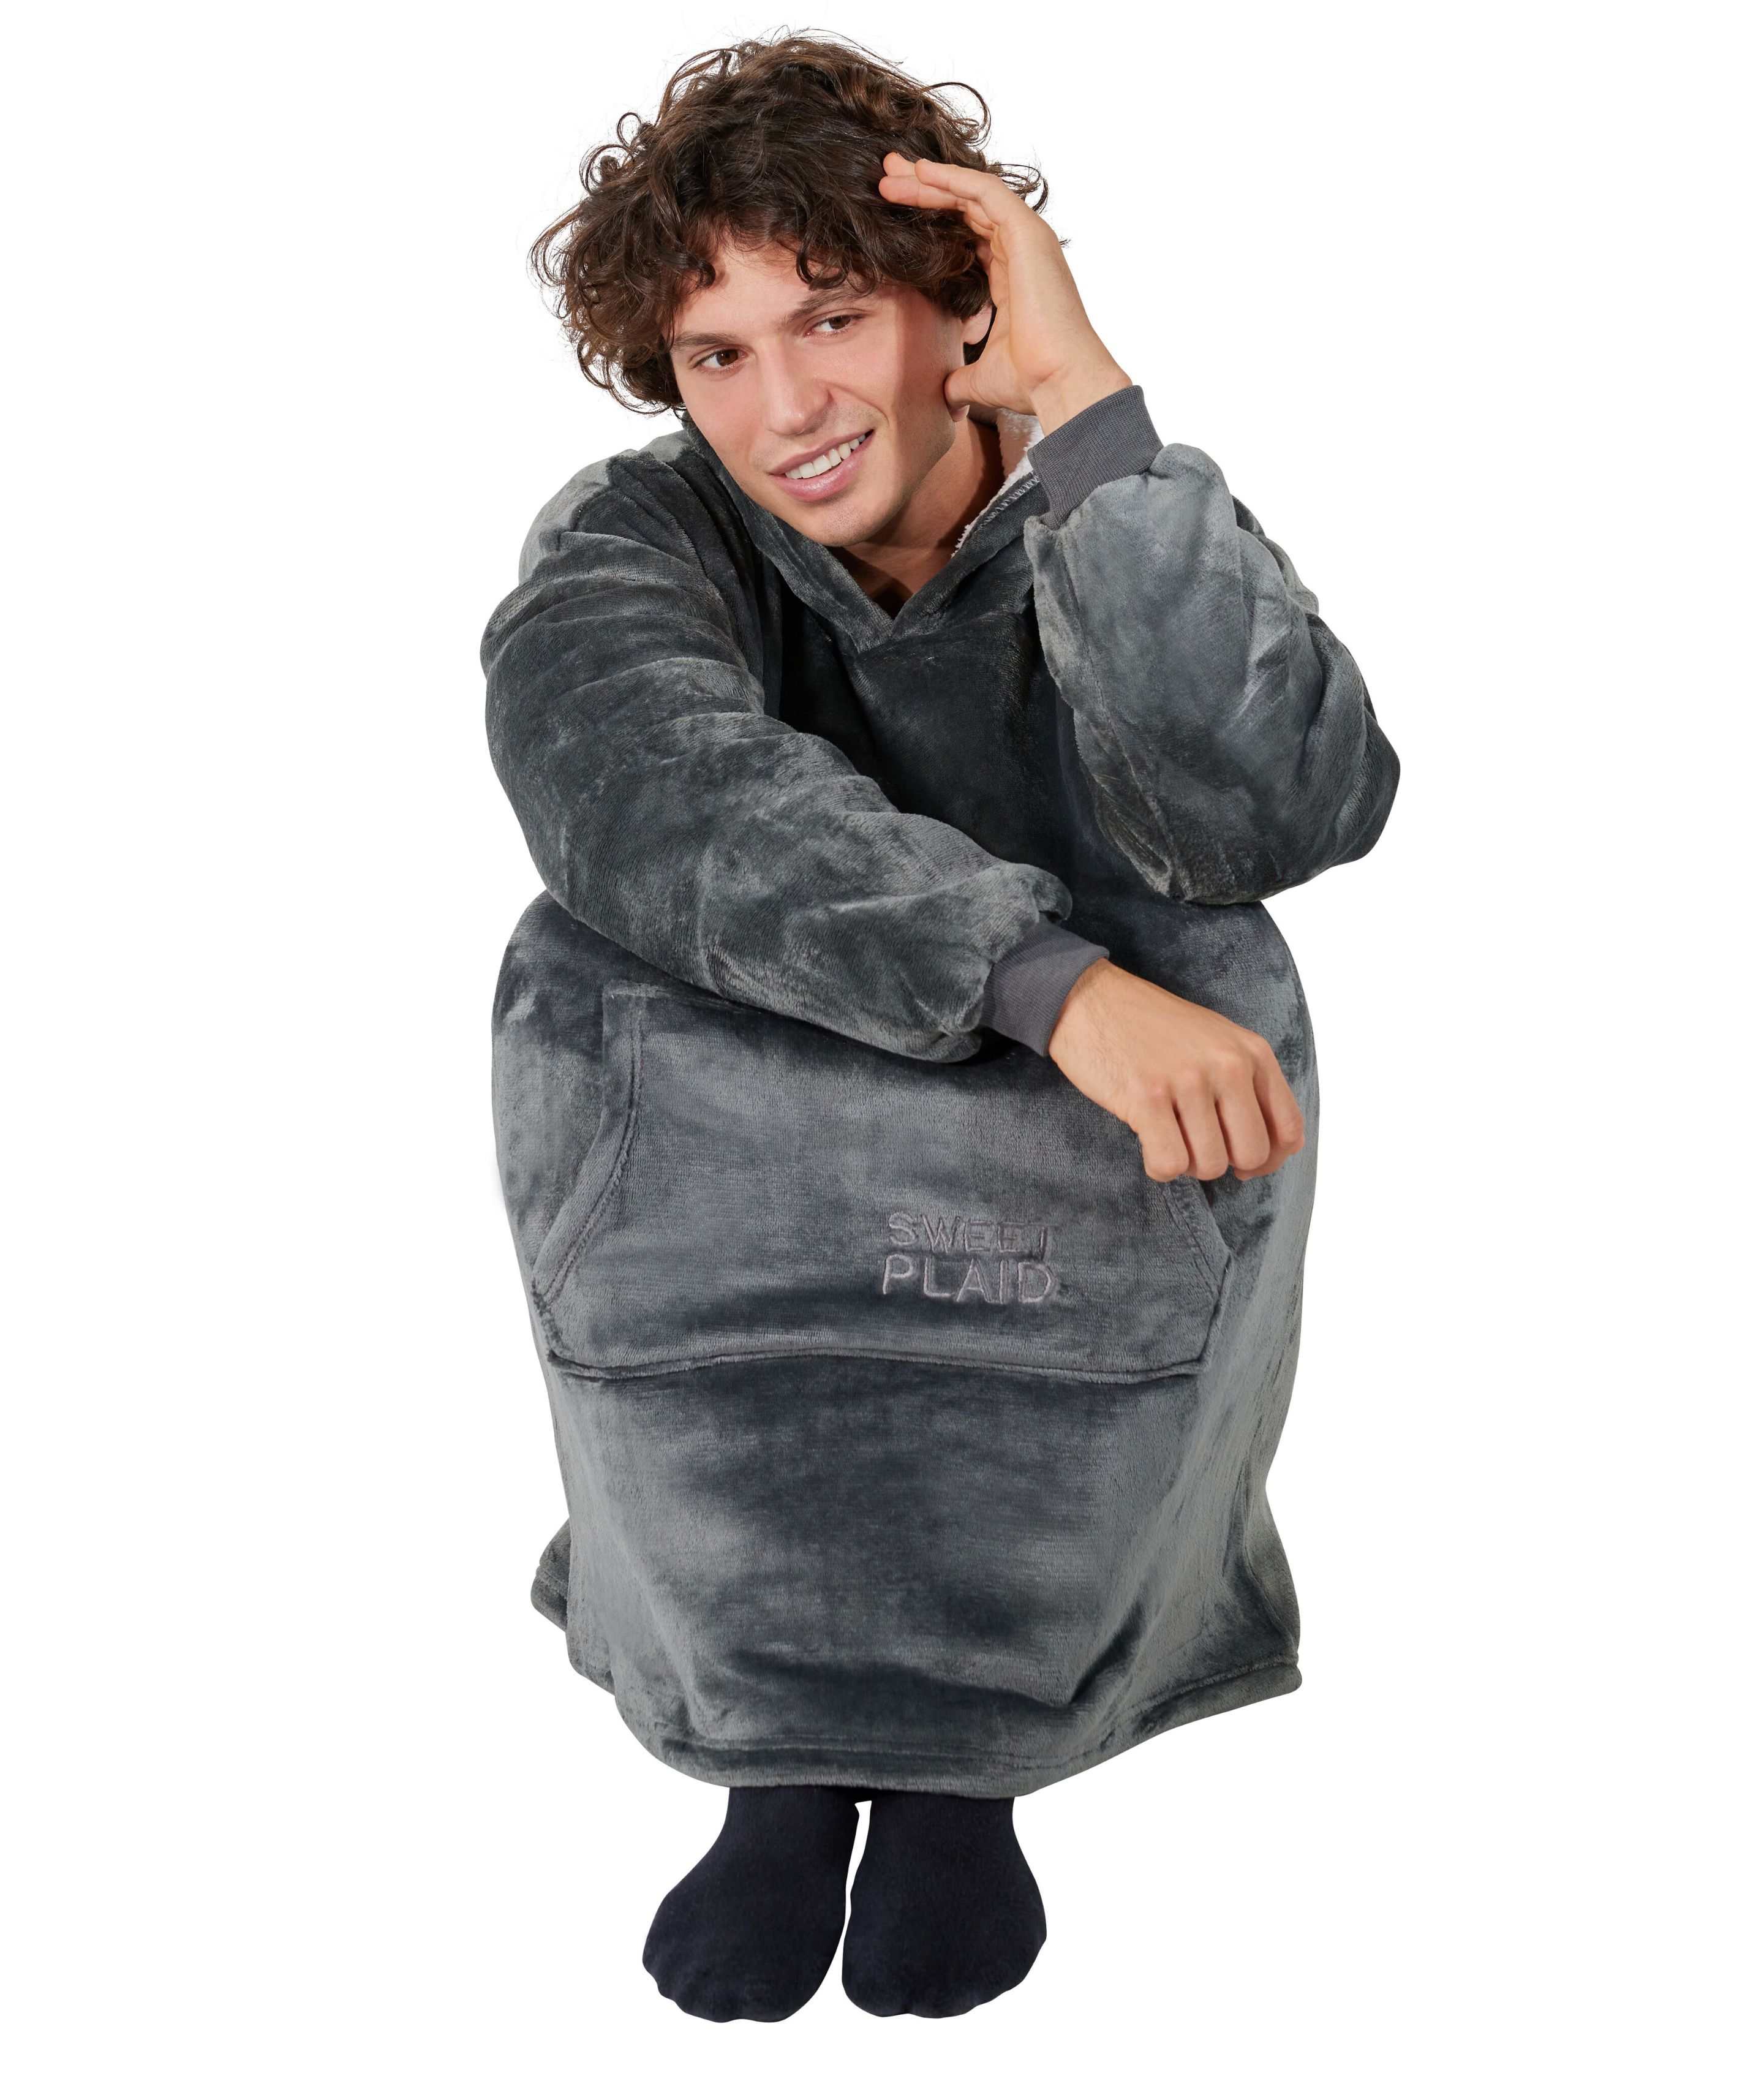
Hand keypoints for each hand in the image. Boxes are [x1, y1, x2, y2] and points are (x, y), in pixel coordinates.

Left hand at [876, 153, 1131, 432]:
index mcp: (1010, 278)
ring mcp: (1027, 239)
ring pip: (972, 194)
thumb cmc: (1030, 382)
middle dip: (925, 190)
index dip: (932, 221)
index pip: (966, 236)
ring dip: (930, 180)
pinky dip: (953, 178)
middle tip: (887, 177)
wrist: (1060, 382)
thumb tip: (945, 396)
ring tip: (892, 170)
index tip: (894, 214)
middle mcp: (1020, 252)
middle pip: (966, 207)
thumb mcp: (980, 379)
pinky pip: (985, 192)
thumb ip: (960, 379)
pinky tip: (922, 172)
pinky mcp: (1027, 233)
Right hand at [1047, 962, 1304, 1181]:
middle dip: (1223, 1163)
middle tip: (1195, 1145)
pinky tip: (1148, 1144)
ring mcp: (1188, 1080)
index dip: (1269, 1161)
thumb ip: (1247, 1086)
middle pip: (1251, 1154)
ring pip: (1210, 1165)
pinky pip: (1170, 1164)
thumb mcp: (1217, 1042)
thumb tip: (1263, 1156)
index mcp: (1252, 1051)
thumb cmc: (1153, 1028)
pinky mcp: (1148, 1098)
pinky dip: (1159, 1167)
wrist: (1090, 1000)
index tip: (1242, 1164)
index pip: (1288, 1130)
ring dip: (1187, 1164)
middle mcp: (1228, 1064)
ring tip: (1167, 1136)